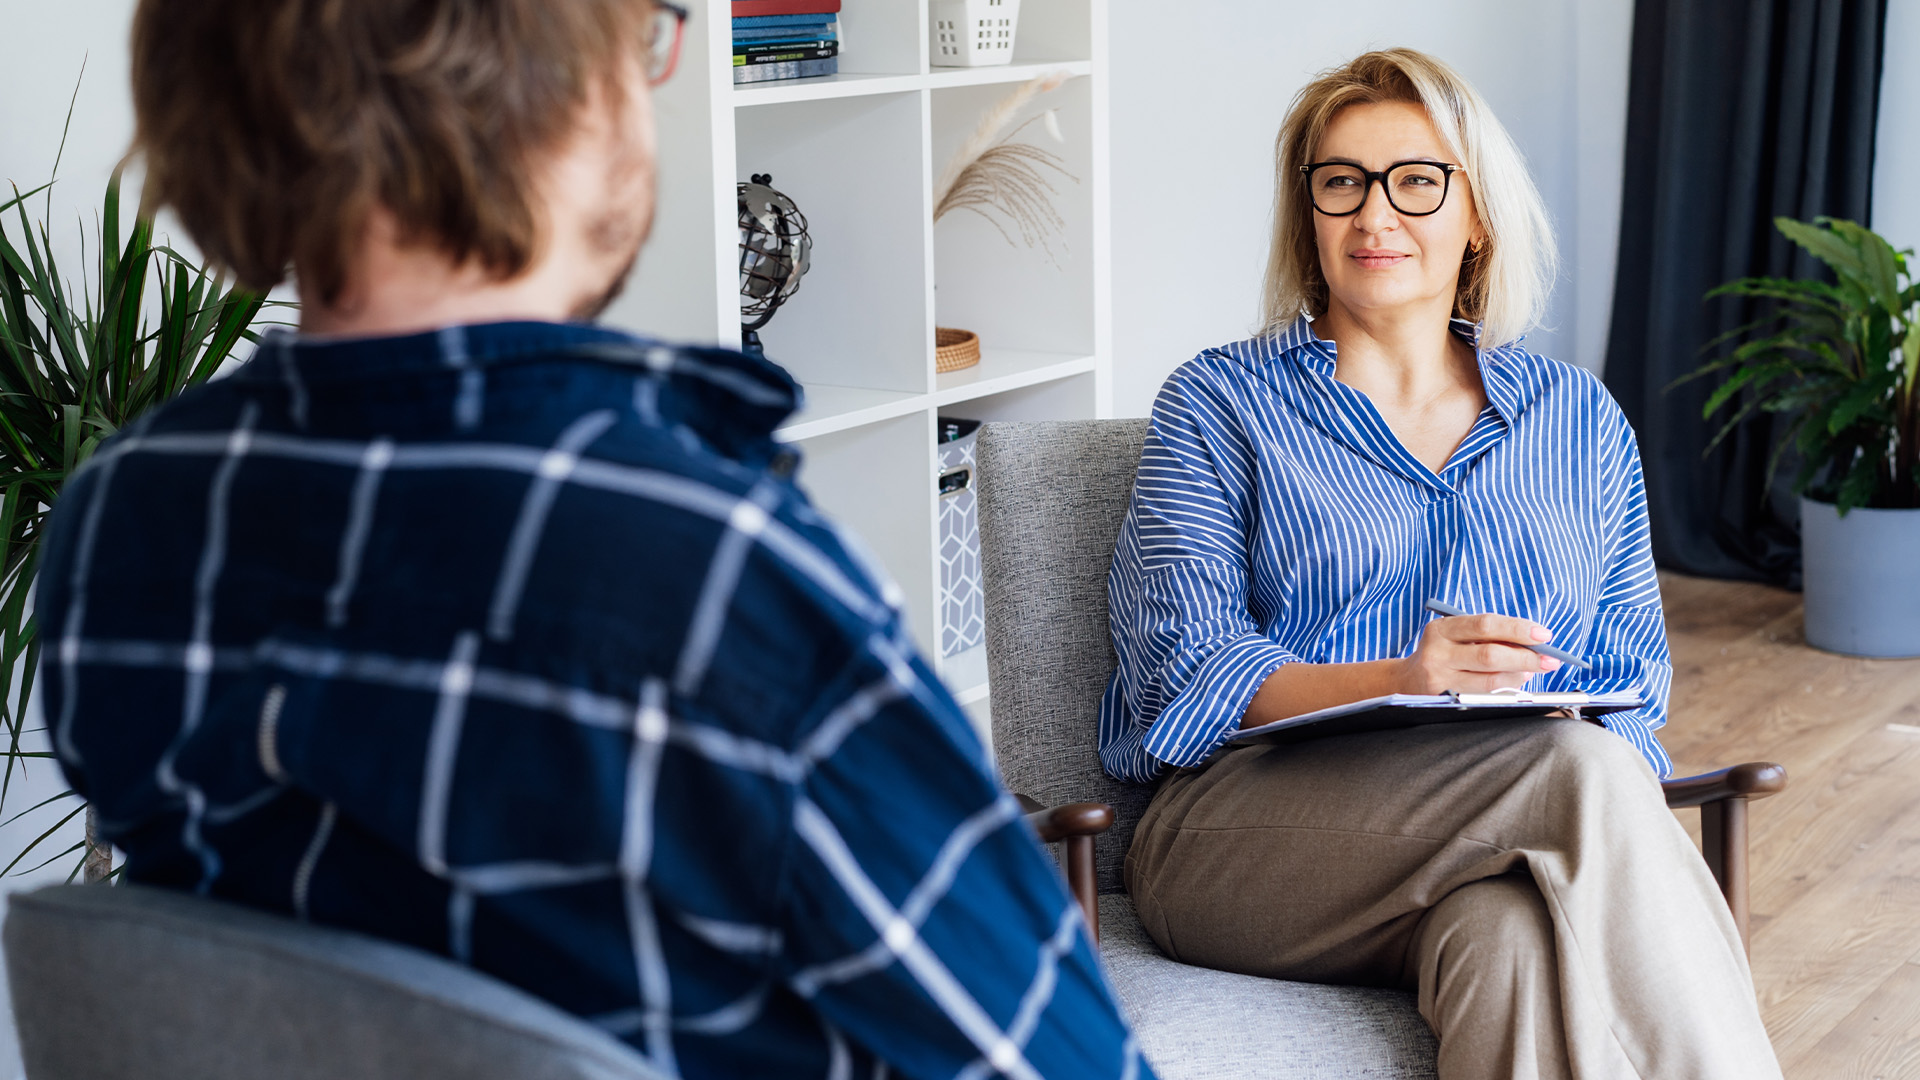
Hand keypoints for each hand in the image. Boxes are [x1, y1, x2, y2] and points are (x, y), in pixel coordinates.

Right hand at [1398, 614, 1559, 694]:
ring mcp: (1439, 678)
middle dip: (1526, 657)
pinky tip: (1516, 682)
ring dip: (1519, 675)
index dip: (1517, 629)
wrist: (1404, 682)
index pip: (1486, 625)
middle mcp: (1437, 652)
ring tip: (1533, 670)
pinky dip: (1506, 689)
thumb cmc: (1443, 654)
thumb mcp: (1457, 637)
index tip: (1544, 635)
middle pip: (1490, 654)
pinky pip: (1484, 696)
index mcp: (1442, 628)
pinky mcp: (1444, 699)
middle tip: (1550, 660)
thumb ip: (1488, 636)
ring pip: (1490, 680)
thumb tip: (1534, 643)